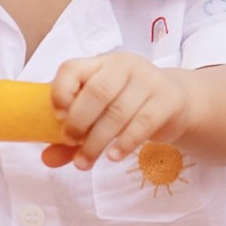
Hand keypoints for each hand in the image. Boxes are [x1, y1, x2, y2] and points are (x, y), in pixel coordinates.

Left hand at [44, 52, 185, 169]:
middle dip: (79, 122)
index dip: (60, 92)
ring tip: (86, 162)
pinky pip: (143, 123)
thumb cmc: (130, 105)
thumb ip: (74, 134)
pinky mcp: (168, 100)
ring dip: (97, 142)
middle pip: (97, 92)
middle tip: (70, 143)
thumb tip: (48, 159)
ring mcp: (149, 81)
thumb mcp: (100, 112)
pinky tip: (113, 156)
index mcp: (100, 64)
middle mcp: (124, 66)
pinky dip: (124, 143)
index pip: (73, 69)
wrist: (177, 101)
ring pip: (118, 112)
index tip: (57, 117)